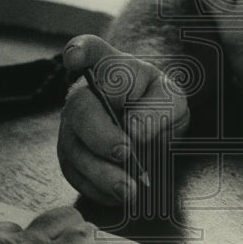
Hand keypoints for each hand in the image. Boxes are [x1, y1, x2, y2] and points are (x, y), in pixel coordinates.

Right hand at [58, 34, 190, 204]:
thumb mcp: (171, 98)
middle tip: (127, 152)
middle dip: (101, 136)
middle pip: (79, 109)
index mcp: (108, 66)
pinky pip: (76, 173)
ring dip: (100, 172)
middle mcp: (83, 92)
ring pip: (73, 148)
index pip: (90, 49)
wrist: (150, 121)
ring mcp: (72, 124)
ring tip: (129, 189)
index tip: (75, 57)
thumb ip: (158, 108)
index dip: (79, 51)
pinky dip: (97, 188)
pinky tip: (118, 194)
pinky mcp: (71, 153)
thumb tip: (133, 131)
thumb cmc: (157, 101)